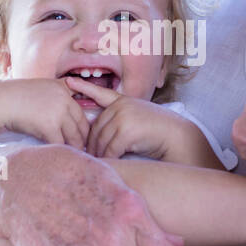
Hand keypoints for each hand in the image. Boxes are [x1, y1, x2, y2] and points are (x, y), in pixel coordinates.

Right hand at [0, 78, 90, 149]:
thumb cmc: (14, 99)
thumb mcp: (39, 91)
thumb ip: (54, 100)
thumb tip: (64, 120)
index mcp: (63, 90)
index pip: (81, 112)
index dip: (84, 127)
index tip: (84, 138)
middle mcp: (64, 99)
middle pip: (81, 124)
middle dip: (82, 140)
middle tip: (83, 151)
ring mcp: (57, 112)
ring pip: (73, 136)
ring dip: (74, 148)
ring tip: (75, 158)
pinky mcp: (49, 125)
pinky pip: (60, 143)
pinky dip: (61, 152)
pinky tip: (61, 158)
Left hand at [66, 76, 183, 160]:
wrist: (177, 137)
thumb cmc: (158, 132)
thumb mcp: (138, 119)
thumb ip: (119, 121)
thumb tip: (98, 139)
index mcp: (123, 101)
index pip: (101, 93)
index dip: (84, 88)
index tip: (68, 82)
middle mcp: (121, 106)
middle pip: (97, 128)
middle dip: (92, 144)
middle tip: (88, 156)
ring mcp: (124, 117)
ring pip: (102, 140)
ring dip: (99, 154)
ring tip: (97, 163)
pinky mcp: (127, 131)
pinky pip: (111, 149)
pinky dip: (109, 158)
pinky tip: (109, 163)